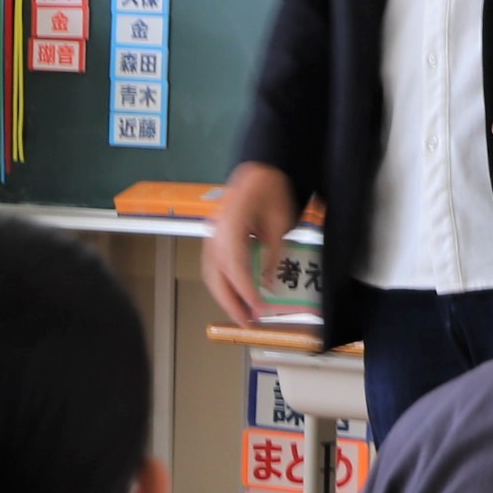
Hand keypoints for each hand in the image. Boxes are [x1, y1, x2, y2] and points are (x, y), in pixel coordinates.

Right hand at [200, 162, 300, 328]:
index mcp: (231, 224)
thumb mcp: (281, 223)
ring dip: (224, 296)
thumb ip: (273, 254)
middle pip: (215, 275)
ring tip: (241, 313)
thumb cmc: (272, 190)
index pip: (235, 266)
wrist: (260, 170)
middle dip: (230, 302)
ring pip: (211, 273)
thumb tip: (268, 283)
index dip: (245, 291)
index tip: (258, 309)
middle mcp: (216, 232)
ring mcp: (212, 234)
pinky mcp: (215, 237)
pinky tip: (236, 295)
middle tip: (247, 322)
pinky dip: (224, 284)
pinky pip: (214, 266)